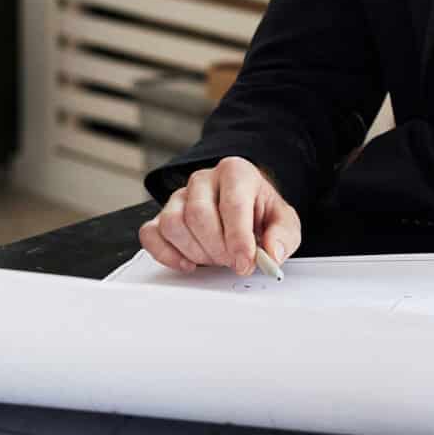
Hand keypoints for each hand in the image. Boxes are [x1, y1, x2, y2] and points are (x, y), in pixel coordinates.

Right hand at [139, 156, 302, 275]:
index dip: (238, 239)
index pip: (232, 205)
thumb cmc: (260, 212)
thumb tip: (271, 253)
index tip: (245, 262)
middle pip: (198, 215)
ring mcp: (178, 197)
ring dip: (195, 252)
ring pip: (172, 224)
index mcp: (235, 172)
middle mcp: (202, 179)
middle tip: (232, 261)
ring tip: (214, 257)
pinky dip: (166, 254)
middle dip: (217, 248)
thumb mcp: (283, 221)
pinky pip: (150, 234)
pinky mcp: (160, 215)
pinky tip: (188, 262)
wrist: (242, 208)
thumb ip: (282, 236)